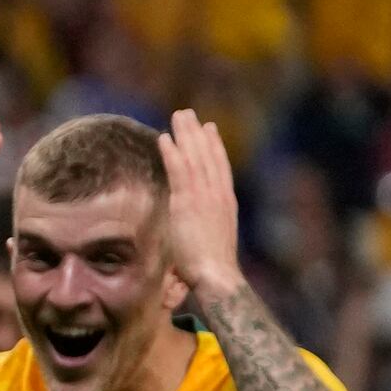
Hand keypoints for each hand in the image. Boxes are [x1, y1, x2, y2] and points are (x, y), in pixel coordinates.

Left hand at [158, 110, 242, 297]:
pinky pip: (179, 171)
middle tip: (189, 114)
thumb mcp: (209, 241)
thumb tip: (192, 230)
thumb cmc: (211, 269)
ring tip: (177, 116)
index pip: (220, 167)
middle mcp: (217, 195)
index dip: (214, 146)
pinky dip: (172, 153)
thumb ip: (202, 228)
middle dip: (197, 133)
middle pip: (207, 156)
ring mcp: (204, 197)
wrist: (216, 275)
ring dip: (185, 135)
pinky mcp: (188, 203)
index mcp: (225, 202)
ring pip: (194, 158)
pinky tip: (164, 138)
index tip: (209, 129)